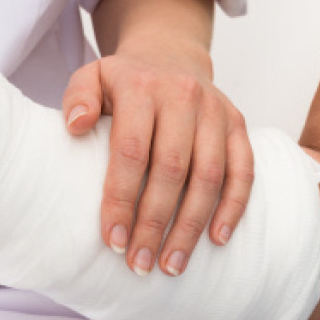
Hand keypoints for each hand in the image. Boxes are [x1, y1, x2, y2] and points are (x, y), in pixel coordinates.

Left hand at [62, 41, 253, 276]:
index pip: (131, 151)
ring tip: (172, 265)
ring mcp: (216, 112)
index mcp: (142, 87)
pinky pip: (243, 171)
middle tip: (139, 264)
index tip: (112, 240)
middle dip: (154, 223)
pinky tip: (217, 239)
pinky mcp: (238, 125)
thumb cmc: (125, 80)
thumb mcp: (91, 76)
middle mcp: (183, 97)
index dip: (121, 199)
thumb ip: (78, 97)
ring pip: (209, 176)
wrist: (170, 54)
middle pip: (171, 170)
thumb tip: (77, 127)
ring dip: (191, 226)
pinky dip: (233, 207)